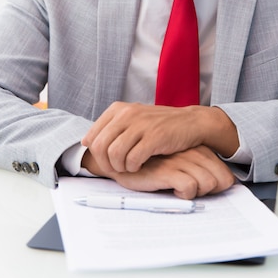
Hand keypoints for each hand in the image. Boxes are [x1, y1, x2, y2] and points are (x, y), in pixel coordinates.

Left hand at [81, 101, 237, 173]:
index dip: (96, 155)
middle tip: (118, 169)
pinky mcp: (154, 137)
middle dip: (106, 164)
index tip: (107, 161)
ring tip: (130, 167)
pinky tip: (141, 165)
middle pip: (100, 147)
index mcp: (118, 109)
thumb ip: (111, 127)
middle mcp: (127, 114)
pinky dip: (134, 167)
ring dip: (120, 167)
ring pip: (114, 154)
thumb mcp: (132, 119)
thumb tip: (86, 141)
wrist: (191, 122)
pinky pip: (132, 159)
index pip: (92, 137)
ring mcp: (141, 125)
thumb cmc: (159, 125)